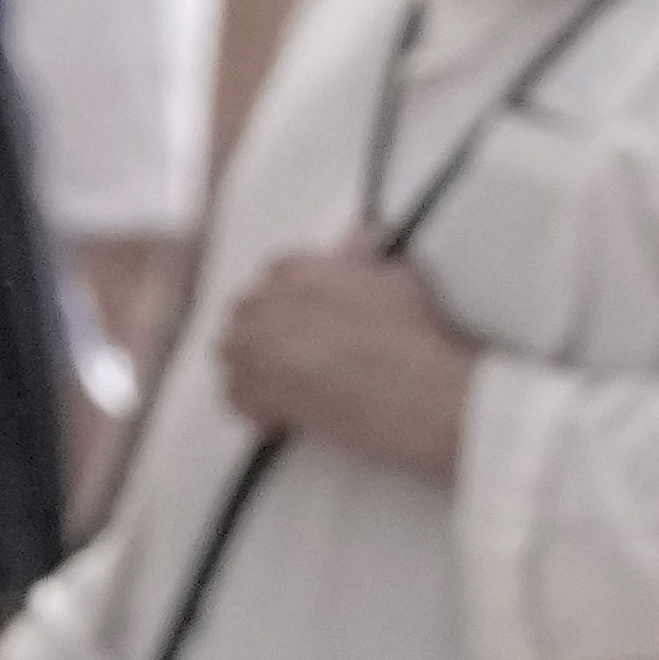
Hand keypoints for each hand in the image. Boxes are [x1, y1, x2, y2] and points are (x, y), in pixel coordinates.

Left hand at [223, 244, 480, 481]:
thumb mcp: (397, 279)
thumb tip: (356, 240)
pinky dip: (254, 410)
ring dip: (253, 375)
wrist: (425, 393)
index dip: (283, 312)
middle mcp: (272, 302)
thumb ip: (364, 259)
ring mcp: (263, 347)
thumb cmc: (419, 339)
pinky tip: (281, 418)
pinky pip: (236, 399)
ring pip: (233, 359)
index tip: (299, 331)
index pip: (269, 282)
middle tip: (288, 368)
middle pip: (243, 319)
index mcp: (299, 270)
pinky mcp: (265, 392)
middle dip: (261, 342)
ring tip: (282, 395)